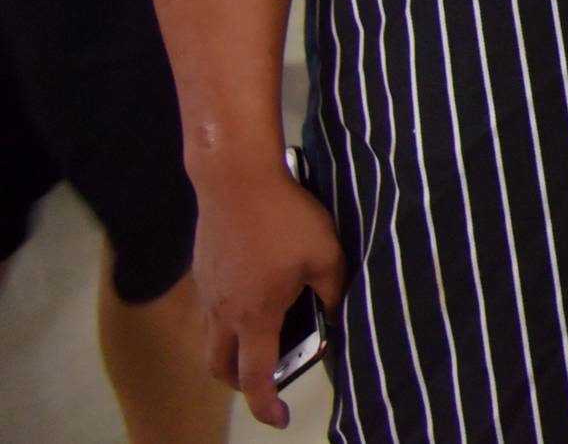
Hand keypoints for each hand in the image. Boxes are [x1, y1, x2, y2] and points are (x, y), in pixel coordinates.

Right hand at [192, 162, 346, 429]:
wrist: (235, 179)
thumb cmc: (284, 216)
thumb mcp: (326, 254)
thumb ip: (333, 290)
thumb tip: (335, 312)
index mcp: (255, 317)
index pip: (256, 378)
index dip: (266, 405)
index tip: (279, 418)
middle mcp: (223, 313)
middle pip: (222, 368)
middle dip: (244, 382)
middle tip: (271, 376)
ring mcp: (208, 293)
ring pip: (213, 339)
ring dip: (234, 348)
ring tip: (268, 332)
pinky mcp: (202, 272)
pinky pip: (212, 308)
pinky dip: (229, 317)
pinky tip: (257, 292)